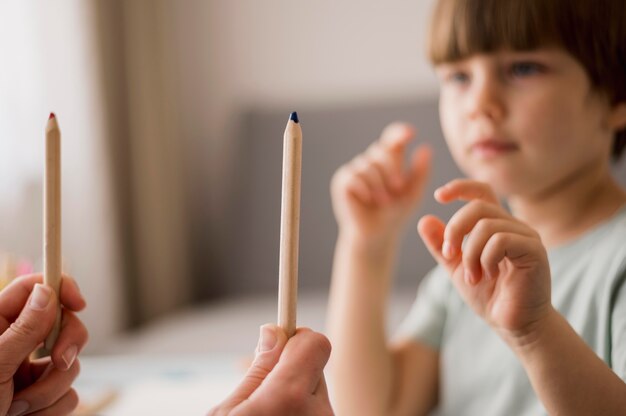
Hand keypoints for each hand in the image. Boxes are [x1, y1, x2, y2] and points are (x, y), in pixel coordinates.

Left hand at [0, 274, 87, 415]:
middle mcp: (16, 346)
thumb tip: (46, 292)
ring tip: (17, 408)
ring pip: (69, 364)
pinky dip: (51, 409)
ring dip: (49, 390)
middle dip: (67, 346)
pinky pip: (69, 395)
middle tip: (59, 361)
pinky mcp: (41, 398)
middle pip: (63, 325)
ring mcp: (29, 372)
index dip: (60, 288)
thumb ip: (23, 329)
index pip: (33, 289)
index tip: (77, 303)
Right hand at [209, 325, 332, 415]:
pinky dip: (298, 412)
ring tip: (268, 415)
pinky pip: (315, 411)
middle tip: (261, 393)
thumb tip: (274, 332)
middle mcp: (318, 412)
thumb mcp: (226, 412)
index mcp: (289, 396)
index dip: (294, 338)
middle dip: (289, 371)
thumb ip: (256, 370)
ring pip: (314, 391)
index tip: (277, 341)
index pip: (315, 343)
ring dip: (294, 396)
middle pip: (312, 366)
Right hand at [331, 122, 430, 245]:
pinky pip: (354, 176)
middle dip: (391, 169)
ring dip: (379, 184)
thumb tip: (426, 148)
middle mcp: (369, 161)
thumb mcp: (413, 193)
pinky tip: (369, 200)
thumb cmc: (395, 214)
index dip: (399, 133)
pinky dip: (365, 189)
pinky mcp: (342, 181)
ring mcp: (354, 170)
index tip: (411, 134)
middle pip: (380, 151)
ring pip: (368, 165)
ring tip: (384, 201)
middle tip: (398, 187)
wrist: (378, 235)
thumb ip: (420, 172)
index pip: (391, 139)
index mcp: (387, 161)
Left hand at [417, 179, 551, 342]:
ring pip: (486, 226)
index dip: (460, 187)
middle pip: (477, 207)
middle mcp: (514, 226)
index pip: (481, 192)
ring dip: (470, 254)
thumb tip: (424, 220)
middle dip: (455, 230)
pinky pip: (500, 240)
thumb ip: (441, 245)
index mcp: (497, 225)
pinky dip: (486, 259)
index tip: (439, 196)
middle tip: (450, 256)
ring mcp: (527, 236)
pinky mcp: (535, 250)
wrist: (513, 324)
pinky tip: (490, 276)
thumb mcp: (456, 267)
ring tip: (474, 277)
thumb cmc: (489, 295)